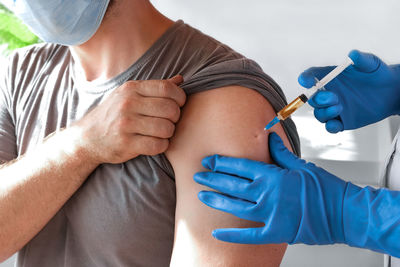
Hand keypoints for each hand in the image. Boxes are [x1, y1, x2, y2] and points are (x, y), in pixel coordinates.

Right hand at [75, 75, 185, 163]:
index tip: (178, 105)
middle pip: (170, 109)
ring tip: (161, 133)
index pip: (167, 89)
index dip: (180, 98)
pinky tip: (155, 143)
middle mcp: (128, 103)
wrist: (87, 137)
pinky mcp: (126, 143)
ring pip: (166, 128)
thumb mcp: (129, 94)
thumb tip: (180, 80)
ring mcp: (126, 124)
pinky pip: (157, 145)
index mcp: (131, 88)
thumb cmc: (114, 114)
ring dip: (169, 133)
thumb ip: (155, 88)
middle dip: (175, 118)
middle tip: (169, 121)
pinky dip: (161, 146)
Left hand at [194, 132, 347, 244]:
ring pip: (236, 206)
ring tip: (201, 196)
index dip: (221, 163)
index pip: (240, 166)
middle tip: (198, 176)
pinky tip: (216, 235)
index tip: (208, 161)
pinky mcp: (276, 232)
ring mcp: (270, 214)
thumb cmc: (325, 188)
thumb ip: (281, 152)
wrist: (344, 213)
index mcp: (273, 175)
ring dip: (217, 201)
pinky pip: (249, 235)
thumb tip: (270, 136)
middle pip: (233, 185)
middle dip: (213, 179)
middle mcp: (268, 193)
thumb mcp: (301, 165)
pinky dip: (232, 236)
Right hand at [298, 50, 399, 132]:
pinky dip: (330, 127)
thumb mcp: (371, 64)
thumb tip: (353, 54)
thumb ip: (361, 59)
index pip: (312, 76)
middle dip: (319, 99)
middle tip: (333, 97)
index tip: (306, 81)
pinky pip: (330, 127)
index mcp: (331, 78)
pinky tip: (337, 123)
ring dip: (325, 112)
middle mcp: (330, 93)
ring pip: (319, 114)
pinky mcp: (342, 121)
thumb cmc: (378, 75)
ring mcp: (335, 108)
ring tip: (339, 107)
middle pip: (313, 98)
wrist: (391, 92)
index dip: (306, 78)